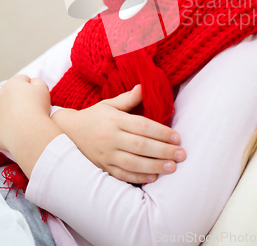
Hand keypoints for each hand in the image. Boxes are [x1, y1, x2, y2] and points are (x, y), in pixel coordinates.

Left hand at [0, 75, 61, 176]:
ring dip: (13, 109)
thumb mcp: (43, 88)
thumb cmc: (37, 108)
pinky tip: (18, 127)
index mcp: (13, 83)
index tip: (37, 96)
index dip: (32, 86)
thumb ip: (37, 81)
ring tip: (25, 118)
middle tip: (31, 107)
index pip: (23, 79)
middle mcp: (1, 94)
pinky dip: (9, 123)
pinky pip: (4, 121)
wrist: (28, 131)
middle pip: (13, 93)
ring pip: (7, 106)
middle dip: (20, 97)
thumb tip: (32, 83)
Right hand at [52, 85, 185, 183]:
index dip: (161, 132)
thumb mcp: (108, 104)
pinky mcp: (103, 167)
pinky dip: (137, 177)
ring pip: (133, 163)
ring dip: (154, 166)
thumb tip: (144, 86)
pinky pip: (122, 175)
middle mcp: (111, 138)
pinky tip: (153, 178)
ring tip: (172, 167)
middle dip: (163, 151)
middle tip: (182, 154)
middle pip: (141, 146)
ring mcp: (106, 154)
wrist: (66, 133)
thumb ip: (128, 99)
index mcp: (114, 120)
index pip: (142, 126)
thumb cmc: (93, 116)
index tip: (177, 137)